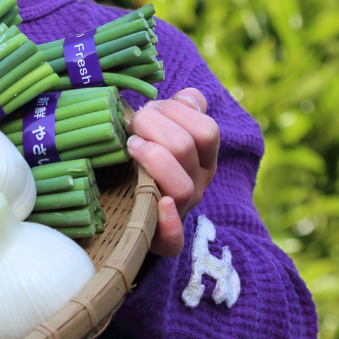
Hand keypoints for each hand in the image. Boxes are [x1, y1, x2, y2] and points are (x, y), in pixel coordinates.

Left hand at [126, 88, 219, 257]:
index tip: (151, 107)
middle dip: (154, 126)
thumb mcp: (166, 128)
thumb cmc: (148, 154)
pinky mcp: (163, 238)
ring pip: (181, 186)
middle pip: (187, 149)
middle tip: (132, 125)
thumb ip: (180, 108)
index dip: (176, 111)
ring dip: (154, 160)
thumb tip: (189, 97)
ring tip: (131, 146)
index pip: (206, 131)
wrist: (132, 204)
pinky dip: (170, 225)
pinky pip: (175, 241)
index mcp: (203, 157)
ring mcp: (182, 209)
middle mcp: (198, 183)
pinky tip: (160, 206)